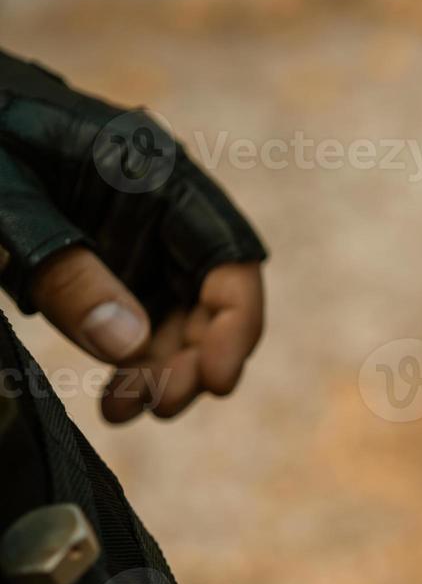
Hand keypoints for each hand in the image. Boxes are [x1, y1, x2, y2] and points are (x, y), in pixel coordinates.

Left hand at [0, 50, 266, 420]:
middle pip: (211, 298)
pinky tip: (116, 400)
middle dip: (194, 358)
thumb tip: (129, 346)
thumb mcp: (5, 200)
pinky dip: (135, 369)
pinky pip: (139, 329)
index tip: (216, 380)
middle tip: (159, 405)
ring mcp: (136, 245)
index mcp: (156, 174)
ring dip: (163, 373)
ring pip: (180, 322)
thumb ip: (64, 267)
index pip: (227, 255)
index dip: (236, 321)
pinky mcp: (107, 271)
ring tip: (123, 409)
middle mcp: (162, 214)